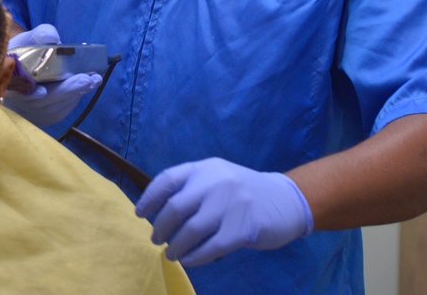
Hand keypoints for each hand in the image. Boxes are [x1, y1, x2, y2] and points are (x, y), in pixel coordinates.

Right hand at [3, 24, 102, 126]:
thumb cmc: (20, 54)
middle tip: (87, 79)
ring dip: (75, 94)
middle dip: (66, 90)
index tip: (42, 92)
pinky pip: (59, 112)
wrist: (15, 71)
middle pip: (42, 103)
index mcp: (7, 83)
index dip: (31, 94)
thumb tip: (53, 37)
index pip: (17, 92)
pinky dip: (73, 99)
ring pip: (53, 109)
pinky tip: (83, 87)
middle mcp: (16, 103)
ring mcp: (28, 114)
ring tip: (93, 80)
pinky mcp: (41, 119)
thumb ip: (39, 36)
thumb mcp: (25, 40)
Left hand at [135, 157, 313, 266]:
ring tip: (171, 253)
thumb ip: (193, 188)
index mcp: (205, 167)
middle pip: (175, 207)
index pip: (167, 179)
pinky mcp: (242, 229)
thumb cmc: (243, 192)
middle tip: (156, 238)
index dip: (149, 198)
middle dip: (160, 227)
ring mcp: (230, 204)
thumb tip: (158, 211)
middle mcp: (215, 182)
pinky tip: (189, 259)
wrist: (286, 200)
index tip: (140, 213)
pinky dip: (195, 257)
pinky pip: (210, 247)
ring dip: (176, 246)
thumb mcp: (218, 178)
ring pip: (190, 230)